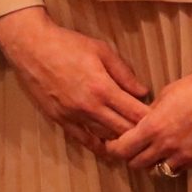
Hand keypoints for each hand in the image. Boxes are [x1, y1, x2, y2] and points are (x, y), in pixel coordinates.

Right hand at [0, 7, 146, 152]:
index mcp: (102, 87)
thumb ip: (124, 73)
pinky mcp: (60, 119)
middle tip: (149, 134)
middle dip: (138, 133)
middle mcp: (89, 106)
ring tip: (133, 141)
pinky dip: (97, 145)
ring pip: (104, 138)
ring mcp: (73, 115)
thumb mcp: (101, 50)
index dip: (149, 119)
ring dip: (119, 140)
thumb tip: (142, 91)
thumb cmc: (67, 44)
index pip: (134, 113)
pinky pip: (83, 139)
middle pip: (122, 130)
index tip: (159, 121)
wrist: (32, 47)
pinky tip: (107, 146)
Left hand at [106, 69, 191, 173]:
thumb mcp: (166, 95)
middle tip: (132, 150)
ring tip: (154, 153)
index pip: (122, 149)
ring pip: (158, 171)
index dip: (113, 149)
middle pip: (136, 164)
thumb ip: (151, 112)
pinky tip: (176, 151)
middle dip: (131, 158)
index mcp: (153, 127)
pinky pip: (179, 168)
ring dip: (152, 163)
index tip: (112, 145)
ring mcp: (184, 156)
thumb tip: (142, 121)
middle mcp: (165, 146)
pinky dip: (174, 163)